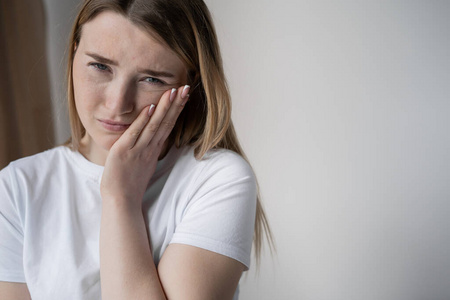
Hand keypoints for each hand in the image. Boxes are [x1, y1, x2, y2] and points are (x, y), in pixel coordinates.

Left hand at [100, 85, 189, 206]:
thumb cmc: (130, 182)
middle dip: (176, 104)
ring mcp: (138, 149)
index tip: (184, 95)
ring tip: (172, 91)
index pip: (169, 124)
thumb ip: (147, 148)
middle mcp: (149, 147)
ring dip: (164, 108)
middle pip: (166, 122)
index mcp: (154, 148)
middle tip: (186, 87)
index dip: (176, 109)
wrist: (121, 200)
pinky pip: (136, 133)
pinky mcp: (124, 151)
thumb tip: (151, 137)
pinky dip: (144, 120)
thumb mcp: (142, 162)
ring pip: (154, 125)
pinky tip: (150, 107)